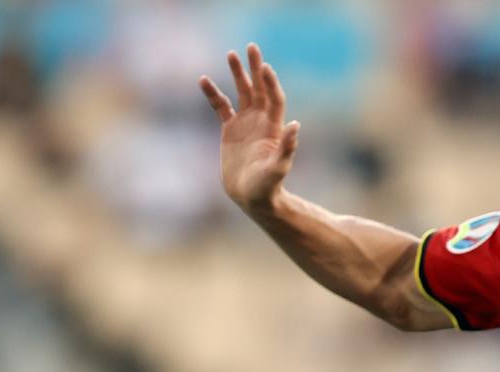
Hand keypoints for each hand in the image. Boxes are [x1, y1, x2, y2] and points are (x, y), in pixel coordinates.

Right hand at [199, 44, 299, 213]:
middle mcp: (260, 121)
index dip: (270, 83)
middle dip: (255, 68)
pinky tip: (203, 80)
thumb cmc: (267, 186)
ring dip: (237, 74)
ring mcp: (245, 124)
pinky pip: (220, 106)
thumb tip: (296, 125)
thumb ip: (287, 148)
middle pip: (258, 89)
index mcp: (273, 128)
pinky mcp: (229, 130)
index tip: (264, 66)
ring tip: (231, 54)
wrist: (251, 198)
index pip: (273, 98)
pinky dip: (212, 93)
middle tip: (251, 47)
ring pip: (241, 93)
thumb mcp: (278, 168)